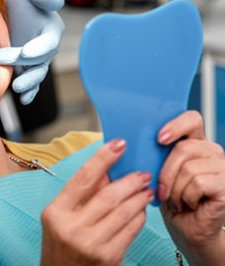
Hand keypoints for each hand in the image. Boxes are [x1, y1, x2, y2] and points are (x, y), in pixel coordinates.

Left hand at [0, 0, 64, 104]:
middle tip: (0, 58)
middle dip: (22, 62)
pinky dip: (30, 93)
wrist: (0, 12)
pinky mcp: (25, 69)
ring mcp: (36, 61)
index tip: (26, 52)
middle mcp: (46, 47)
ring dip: (29, 83)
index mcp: (51, 29)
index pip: (49, 41)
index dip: (39, 48)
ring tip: (17, 88)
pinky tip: (23, 99)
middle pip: (39, 60)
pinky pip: (31, 83)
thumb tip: (57, 2)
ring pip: (37, 75)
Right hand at [41, 139, 152, 265]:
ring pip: (123, 212)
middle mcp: (71, 228)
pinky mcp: (109, 257)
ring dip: (139, 197)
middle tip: (142, 173)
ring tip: (145, 189)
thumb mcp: (61, 217)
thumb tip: (107, 169)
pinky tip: (141, 209)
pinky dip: (139, 216)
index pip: (83, 178)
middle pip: (108, 195)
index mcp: (55, 212)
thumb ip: (81, 194)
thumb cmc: (60, 245)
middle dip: (129, 180)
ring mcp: (91, 244)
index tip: (118, 144)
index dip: (103, 158)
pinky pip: (131, 230)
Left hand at [157, 111, 224, 264]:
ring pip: (188, 168)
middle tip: (164, 191)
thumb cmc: (171, 201)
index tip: (160, 139)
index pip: (191, 119)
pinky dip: (186, 197)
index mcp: (195, 143)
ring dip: (175, 190)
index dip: (176, 125)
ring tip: (178, 200)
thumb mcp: (160, 172)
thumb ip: (156, 154)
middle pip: (183, 148)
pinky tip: (190, 204)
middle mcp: (212, 152)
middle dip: (166, 173)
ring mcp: (223, 167)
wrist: (187, 231)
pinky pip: (198, 183)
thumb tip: (134, 141)